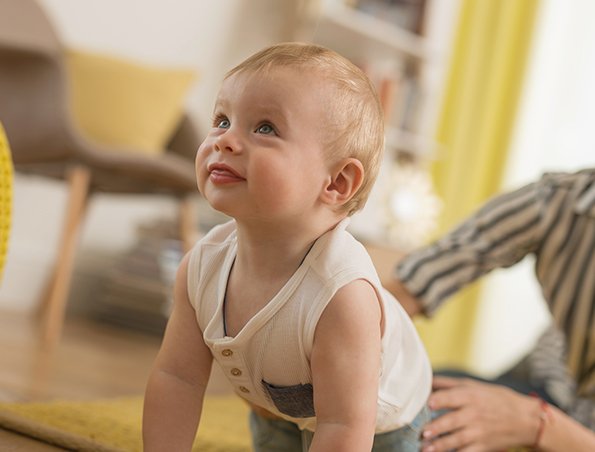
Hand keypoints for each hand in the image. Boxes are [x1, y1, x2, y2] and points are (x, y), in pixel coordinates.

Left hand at [421, 376, 539, 451]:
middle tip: (422, 433)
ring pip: (456, 440)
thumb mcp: (474, 386)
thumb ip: (448, 384)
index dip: (438, 400)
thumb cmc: (496, 399)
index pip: (451, 397)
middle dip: (436, 428)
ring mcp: (479, 433)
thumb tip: (426, 380)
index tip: (427, 404)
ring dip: (440, 446)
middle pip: (451, 421)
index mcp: (470, 396)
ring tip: (426, 449)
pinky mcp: (483, 447)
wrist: (526, 420)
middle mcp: (474, 414)